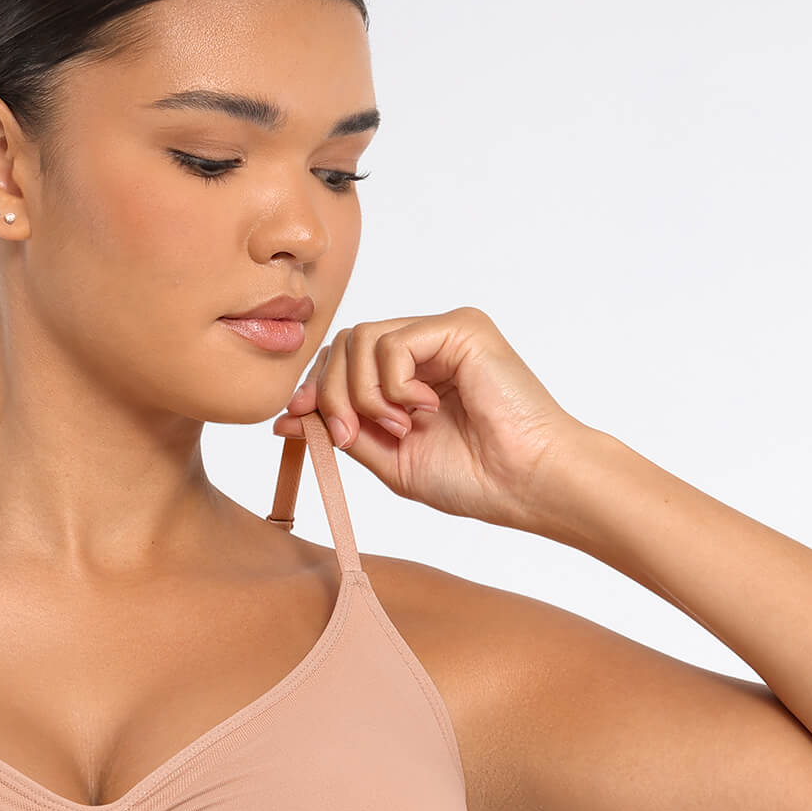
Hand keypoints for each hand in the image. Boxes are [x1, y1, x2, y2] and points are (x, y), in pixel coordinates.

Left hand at [273, 306, 586, 532]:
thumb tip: (286, 418)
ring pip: (361, 340)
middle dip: (331, 393)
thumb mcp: (389, 458)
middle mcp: (426, 347)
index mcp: (410, 376)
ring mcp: (443, 333)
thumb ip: (343, 432)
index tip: (298, 421)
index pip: (343, 361)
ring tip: (400, 428)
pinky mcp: (461, 327)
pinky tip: (423, 410)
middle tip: (348, 435)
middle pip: (345, 344)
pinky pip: (393, 343)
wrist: (525, 483)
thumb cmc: (474, 477)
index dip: (314, 388)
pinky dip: (394, 385)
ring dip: (364, 394)